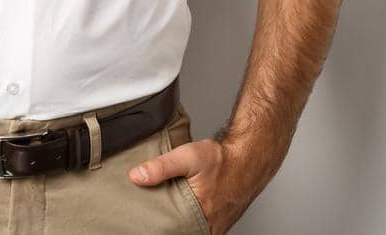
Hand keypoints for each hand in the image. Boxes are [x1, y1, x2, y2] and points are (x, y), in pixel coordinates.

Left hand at [130, 135, 255, 233]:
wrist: (248, 158)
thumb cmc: (222, 160)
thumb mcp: (188, 157)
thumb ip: (161, 167)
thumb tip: (137, 176)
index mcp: (200, 218)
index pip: (174, 233)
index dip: (161, 228)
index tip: (147, 223)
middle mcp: (209, 227)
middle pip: (181, 233)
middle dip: (168, 226)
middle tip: (155, 216)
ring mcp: (215, 227)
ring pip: (191, 232)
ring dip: (179, 225)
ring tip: (168, 212)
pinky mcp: (218, 223)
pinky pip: (200, 228)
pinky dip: (190, 222)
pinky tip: (183, 212)